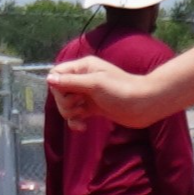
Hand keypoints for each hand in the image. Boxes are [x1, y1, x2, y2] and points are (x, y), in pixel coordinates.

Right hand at [48, 55, 168, 127]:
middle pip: (59, 91)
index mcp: (83, 67)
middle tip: (80, 105)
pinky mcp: (94, 108)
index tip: (68, 94)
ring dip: (70, 113)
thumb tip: (48, 79)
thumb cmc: (122, 90)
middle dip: (65, 102)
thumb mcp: (95, 84)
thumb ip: (71, 82)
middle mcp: (84, 79)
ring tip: (83, 115)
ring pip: (67, 104)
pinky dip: (76, 121)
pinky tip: (82, 127)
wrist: (145, 105)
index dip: (57, 86)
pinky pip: (76, 114)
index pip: (57, 73)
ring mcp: (89, 94)